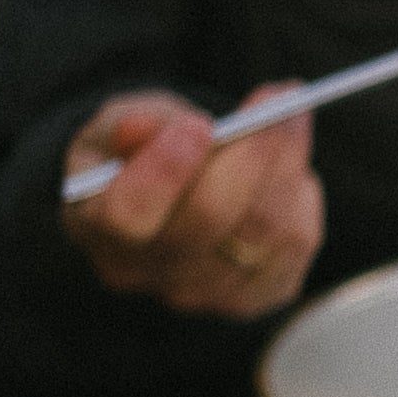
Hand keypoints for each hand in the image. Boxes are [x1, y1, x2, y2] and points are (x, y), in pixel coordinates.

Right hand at [59, 85, 324, 318]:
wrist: (172, 196)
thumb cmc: (140, 151)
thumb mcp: (122, 123)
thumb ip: (136, 123)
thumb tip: (154, 127)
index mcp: (95, 225)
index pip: (128, 216)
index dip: (166, 171)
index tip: (199, 125)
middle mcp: (146, 272)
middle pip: (209, 219)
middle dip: (252, 152)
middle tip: (280, 99)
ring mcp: (202, 294)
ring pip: (263, 231)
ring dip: (288, 166)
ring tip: (289, 120)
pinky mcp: (255, 297)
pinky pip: (296, 245)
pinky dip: (302, 198)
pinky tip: (291, 169)